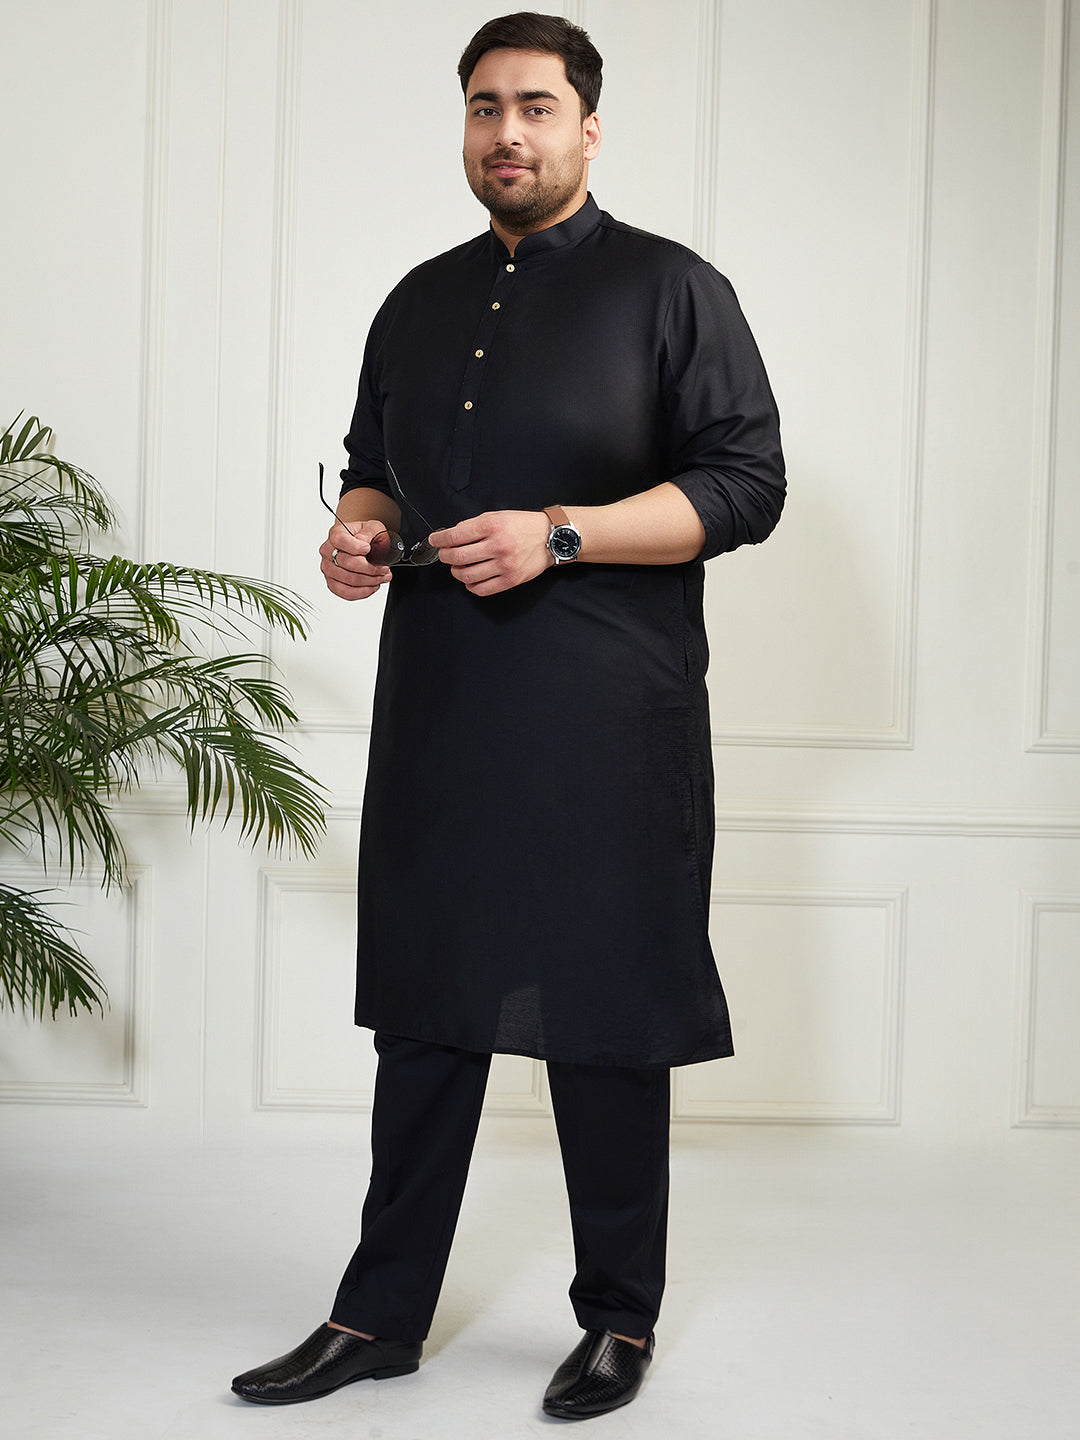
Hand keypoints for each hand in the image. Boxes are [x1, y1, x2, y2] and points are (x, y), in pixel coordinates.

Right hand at [319, 520, 392, 600]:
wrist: (364, 545)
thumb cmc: (366, 536)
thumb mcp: (373, 528)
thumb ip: (368, 533)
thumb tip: (362, 541)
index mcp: (336, 533)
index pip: (339, 540)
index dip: (355, 547)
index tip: (368, 549)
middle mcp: (328, 552)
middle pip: (347, 563)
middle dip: (370, 568)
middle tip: (384, 568)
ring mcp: (329, 569)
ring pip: (349, 580)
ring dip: (370, 581)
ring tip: (382, 577)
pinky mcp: (333, 583)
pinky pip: (346, 593)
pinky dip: (363, 592)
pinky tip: (372, 586)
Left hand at [429, 510, 551, 595]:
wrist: (550, 537)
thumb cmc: (523, 525)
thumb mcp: (497, 516)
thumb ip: (473, 525)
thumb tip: (451, 536)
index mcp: (492, 526)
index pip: (455, 536)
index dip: (439, 540)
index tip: (434, 540)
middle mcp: (497, 546)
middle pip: (457, 557)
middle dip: (444, 556)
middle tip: (444, 554)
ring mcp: (504, 565)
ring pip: (466, 575)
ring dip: (456, 572)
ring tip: (458, 567)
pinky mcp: (510, 580)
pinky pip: (482, 589)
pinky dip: (470, 586)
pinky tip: (471, 579)